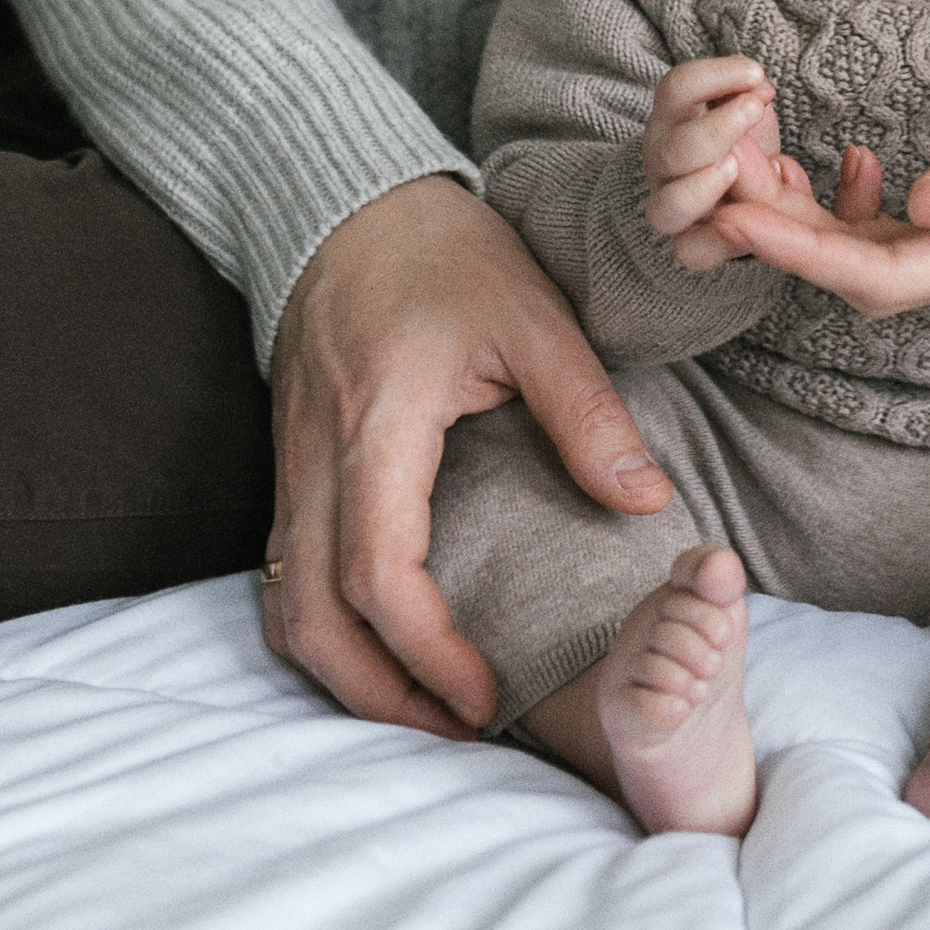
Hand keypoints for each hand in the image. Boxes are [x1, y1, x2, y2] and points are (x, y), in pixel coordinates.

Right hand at [262, 172, 673, 736]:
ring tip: (423, 707)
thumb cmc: (442, 253)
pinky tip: (382, 646)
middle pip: (312, 620)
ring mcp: (289, 465)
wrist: (346, 199)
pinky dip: (323, 628)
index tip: (488, 697)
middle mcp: (315, 460)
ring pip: (284, 606)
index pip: (380, 576)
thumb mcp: (533, 318)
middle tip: (459, 730)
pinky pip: (283, 572)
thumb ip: (588, 415)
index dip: (430, 654)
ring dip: (343, 672)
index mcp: (376, 427)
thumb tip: (646, 504)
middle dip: (378, 695)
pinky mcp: (287, 465)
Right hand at [646, 54, 786, 251]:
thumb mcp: (746, 108)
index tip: (757, 72)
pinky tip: (741, 227)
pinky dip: (714, 242)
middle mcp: (663, 161)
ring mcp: (671, 204)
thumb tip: (758, 86)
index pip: (675, 90)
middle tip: (754, 110)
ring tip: (735, 168)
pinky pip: (689, 252)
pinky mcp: (689, 242)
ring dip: (702, 187)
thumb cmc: (742, 139)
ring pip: (667, 206)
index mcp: (673, 119)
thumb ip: (748, 92)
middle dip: (715, 129)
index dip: (712, 76)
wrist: (742, 189)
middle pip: (671, 149)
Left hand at [704, 36, 929, 318]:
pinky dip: (862, 207)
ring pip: (889, 251)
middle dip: (785, 239)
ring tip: (751, 180)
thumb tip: (922, 202)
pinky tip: (843, 168)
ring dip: (816, 226)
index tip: (726, 212)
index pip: (883, 271)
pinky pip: (920, 224)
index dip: (797, 250)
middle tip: (709, 190)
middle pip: (869, 271)